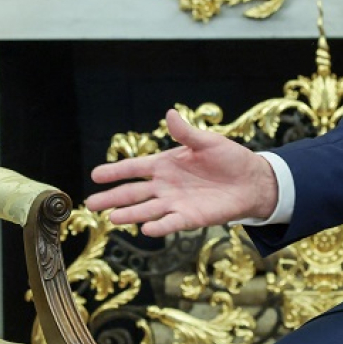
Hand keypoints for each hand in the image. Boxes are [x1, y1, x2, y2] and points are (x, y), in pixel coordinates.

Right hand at [85, 108, 278, 236]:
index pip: (134, 168)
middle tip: (91, 204)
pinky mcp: (191, 218)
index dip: (115, 171)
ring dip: (131, 214)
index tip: (95, 175)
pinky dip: (160, 226)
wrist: (251, 180)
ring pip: (147, 210)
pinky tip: (146, 230)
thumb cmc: (228, 158)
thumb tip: (170, 113)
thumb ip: (186, 133)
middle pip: (133, 192)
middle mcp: (165, 186)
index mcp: (165, 165)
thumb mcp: (206, 141)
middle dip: (112, 198)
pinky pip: (172, 223)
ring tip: (112, 219)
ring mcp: (176, 203)